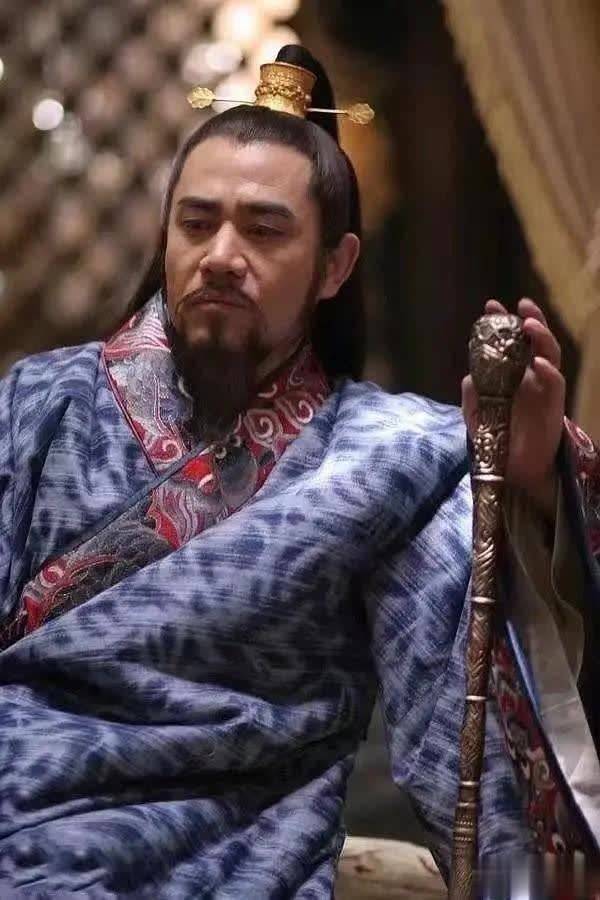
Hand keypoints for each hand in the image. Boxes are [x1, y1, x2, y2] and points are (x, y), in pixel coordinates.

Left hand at [462, 298, 564, 518]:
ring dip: (541, 337)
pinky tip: (538, 362)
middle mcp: (530, 375)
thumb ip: (473, 392)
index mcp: (511, 373)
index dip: (502, 323)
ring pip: (550, 354)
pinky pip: (555, 382)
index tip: (491, 306)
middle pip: (535, 340)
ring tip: (529, 325)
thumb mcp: (477, 412)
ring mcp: (543, 387)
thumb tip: (470, 375)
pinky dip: (548, 370)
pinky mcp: (554, 403)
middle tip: (520, 305)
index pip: (509, 341)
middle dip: (529, 319)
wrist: (513, 467)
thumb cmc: (496, 435)